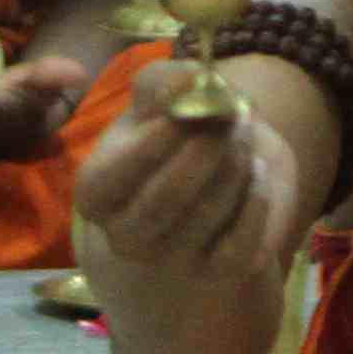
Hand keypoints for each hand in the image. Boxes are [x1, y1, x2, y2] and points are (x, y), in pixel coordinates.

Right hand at [76, 49, 314, 282]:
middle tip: (230, 116)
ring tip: (244, 135)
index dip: (153, 142)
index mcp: (95, 193)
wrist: (223, 165)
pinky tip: (257, 173)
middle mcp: (123, 236)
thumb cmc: (178, 128)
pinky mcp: (216, 272)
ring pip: (206, 215)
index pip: (113, 177)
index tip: (187, 110)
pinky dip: (255, 201)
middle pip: (164, 199)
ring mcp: (169, 261)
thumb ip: (168, 81)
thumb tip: (188, 81)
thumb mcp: (164, 93)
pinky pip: (241, 244)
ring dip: (234, 166)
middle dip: (205, 150)